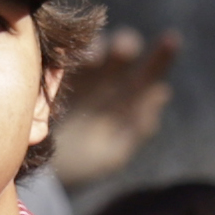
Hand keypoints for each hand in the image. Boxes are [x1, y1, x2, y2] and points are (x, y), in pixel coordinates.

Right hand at [49, 26, 182, 191]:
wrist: (43, 174)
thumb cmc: (84, 164)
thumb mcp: (113, 153)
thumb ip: (138, 126)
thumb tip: (161, 92)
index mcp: (130, 97)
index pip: (150, 72)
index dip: (162, 55)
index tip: (171, 40)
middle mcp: (109, 78)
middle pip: (122, 50)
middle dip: (125, 45)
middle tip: (124, 51)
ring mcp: (81, 74)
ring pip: (93, 49)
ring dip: (98, 48)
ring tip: (94, 60)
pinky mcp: (55, 76)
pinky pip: (62, 59)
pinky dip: (66, 56)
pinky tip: (64, 62)